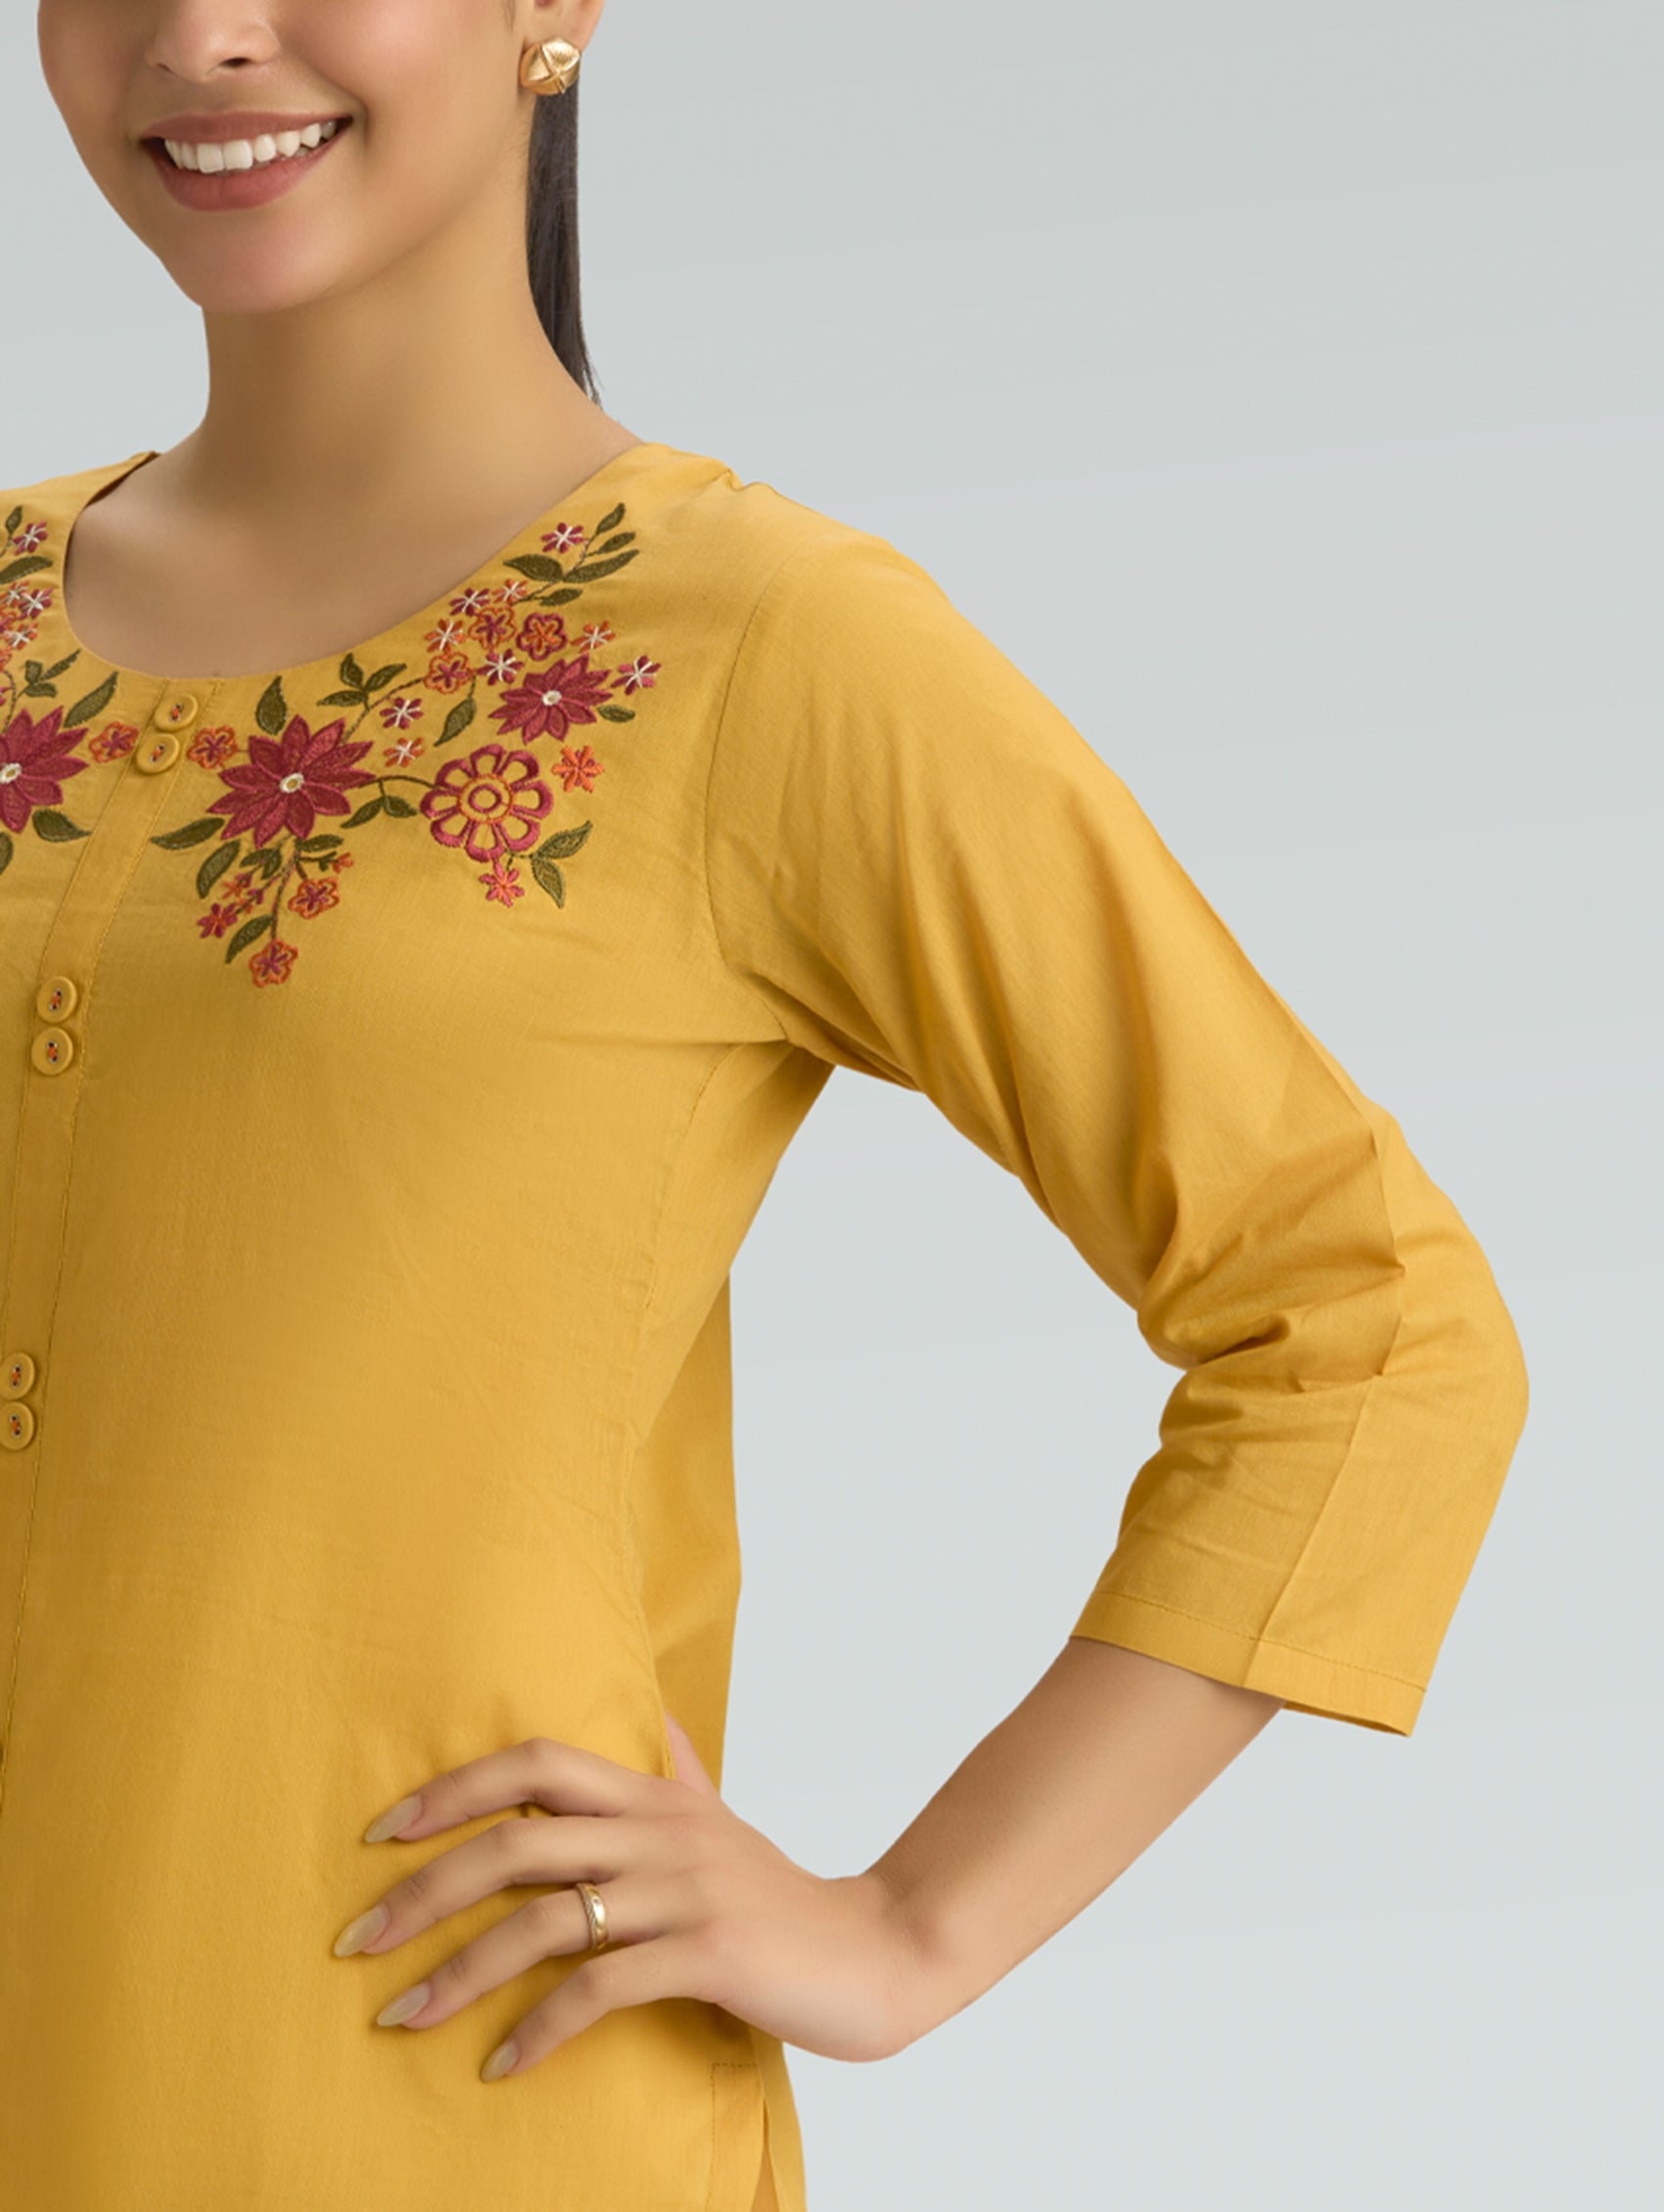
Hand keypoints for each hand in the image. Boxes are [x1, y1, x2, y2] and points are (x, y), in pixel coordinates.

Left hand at [333, 1714, 925, 2081]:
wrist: (879, 1952)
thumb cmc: (783, 1897)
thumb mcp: (722, 1821)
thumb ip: (677, 1770)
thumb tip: (649, 1709)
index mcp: (656, 1795)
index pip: (537, 1762)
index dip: (454, 1788)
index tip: (382, 1833)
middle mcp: (663, 1832)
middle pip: (519, 1842)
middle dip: (425, 1890)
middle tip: (358, 1940)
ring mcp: (686, 1892)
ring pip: (547, 1921)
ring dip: (461, 1972)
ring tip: (401, 2016)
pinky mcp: (710, 1955)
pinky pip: (604, 1989)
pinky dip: (542, 2029)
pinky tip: (503, 2063)